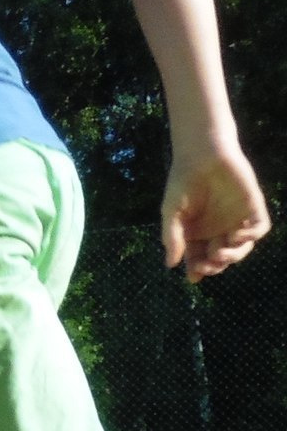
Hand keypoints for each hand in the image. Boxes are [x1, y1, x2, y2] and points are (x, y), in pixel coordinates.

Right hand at [164, 140, 269, 280]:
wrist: (201, 154)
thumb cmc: (182, 181)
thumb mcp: (171, 212)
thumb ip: (172, 236)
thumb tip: (171, 264)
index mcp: (199, 232)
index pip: (200, 257)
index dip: (197, 268)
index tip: (193, 276)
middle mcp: (219, 228)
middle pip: (221, 256)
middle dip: (214, 265)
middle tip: (206, 266)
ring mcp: (237, 218)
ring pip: (241, 247)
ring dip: (233, 256)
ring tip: (219, 254)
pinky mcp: (252, 206)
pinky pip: (259, 228)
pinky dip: (251, 236)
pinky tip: (236, 236)